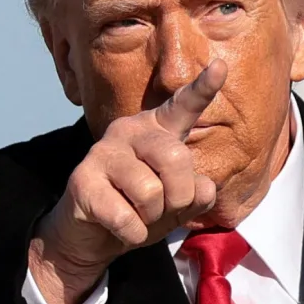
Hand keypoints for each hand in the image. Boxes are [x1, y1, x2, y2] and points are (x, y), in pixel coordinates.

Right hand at [28, 60, 226, 303]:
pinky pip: (127, 217)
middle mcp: (129, 131)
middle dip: (180, 196)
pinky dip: (133, 233)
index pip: (184, 106)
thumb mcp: (179, 203)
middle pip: (176, 158)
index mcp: (158, 130)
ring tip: (138, 215)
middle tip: (164, 208)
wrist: (93, 237)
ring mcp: (102, 153)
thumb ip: (198, 192)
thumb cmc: (143, 211)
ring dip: (153, 218)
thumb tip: (200, 188)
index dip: (203, 88)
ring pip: (151, 191)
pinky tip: (121, 227)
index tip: (221, 66)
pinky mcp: (82, 181)